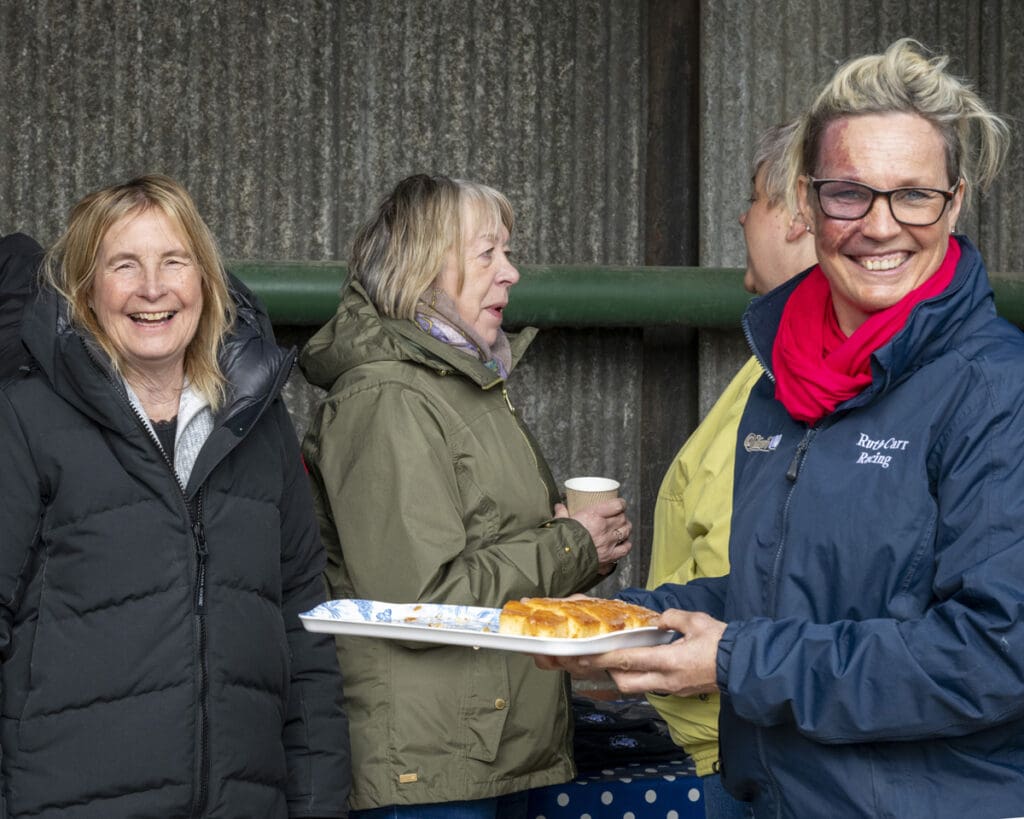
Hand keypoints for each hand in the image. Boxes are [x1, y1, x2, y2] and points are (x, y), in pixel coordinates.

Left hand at [534, 609, 724, 696]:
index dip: (604, 658)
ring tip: (612, 660)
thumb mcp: (696, 621)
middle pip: (626, 683)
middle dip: (607, 673)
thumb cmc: (722, 642)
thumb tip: (658, 620)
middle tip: (595, 659)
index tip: (586, 655)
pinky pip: (651, 686)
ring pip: (637, 688)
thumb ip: (673, 618)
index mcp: (669, 661)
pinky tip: (636, 664)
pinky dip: (638, 677)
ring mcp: (672, 688)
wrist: (743, 666)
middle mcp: (666, 680)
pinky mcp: (678, 690)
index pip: (628, 661)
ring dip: (622, 676)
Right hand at [554, 499, 632, 573]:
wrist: (562, 560)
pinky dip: (626, 545)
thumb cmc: (561, 539)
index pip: (616, 505)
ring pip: (626, 531)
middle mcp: (604, 528)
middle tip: (618, 517)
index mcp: (594, 515)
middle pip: (622, 518)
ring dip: (626, 528)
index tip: (620, 504)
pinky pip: (625, 548)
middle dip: (622, 516)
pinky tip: (623, 543)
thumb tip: (559, 507)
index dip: (621, 503)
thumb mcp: (560, 522)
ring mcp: (608, 542)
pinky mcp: (609, 556)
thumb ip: (562, 513)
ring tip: (622, 528)